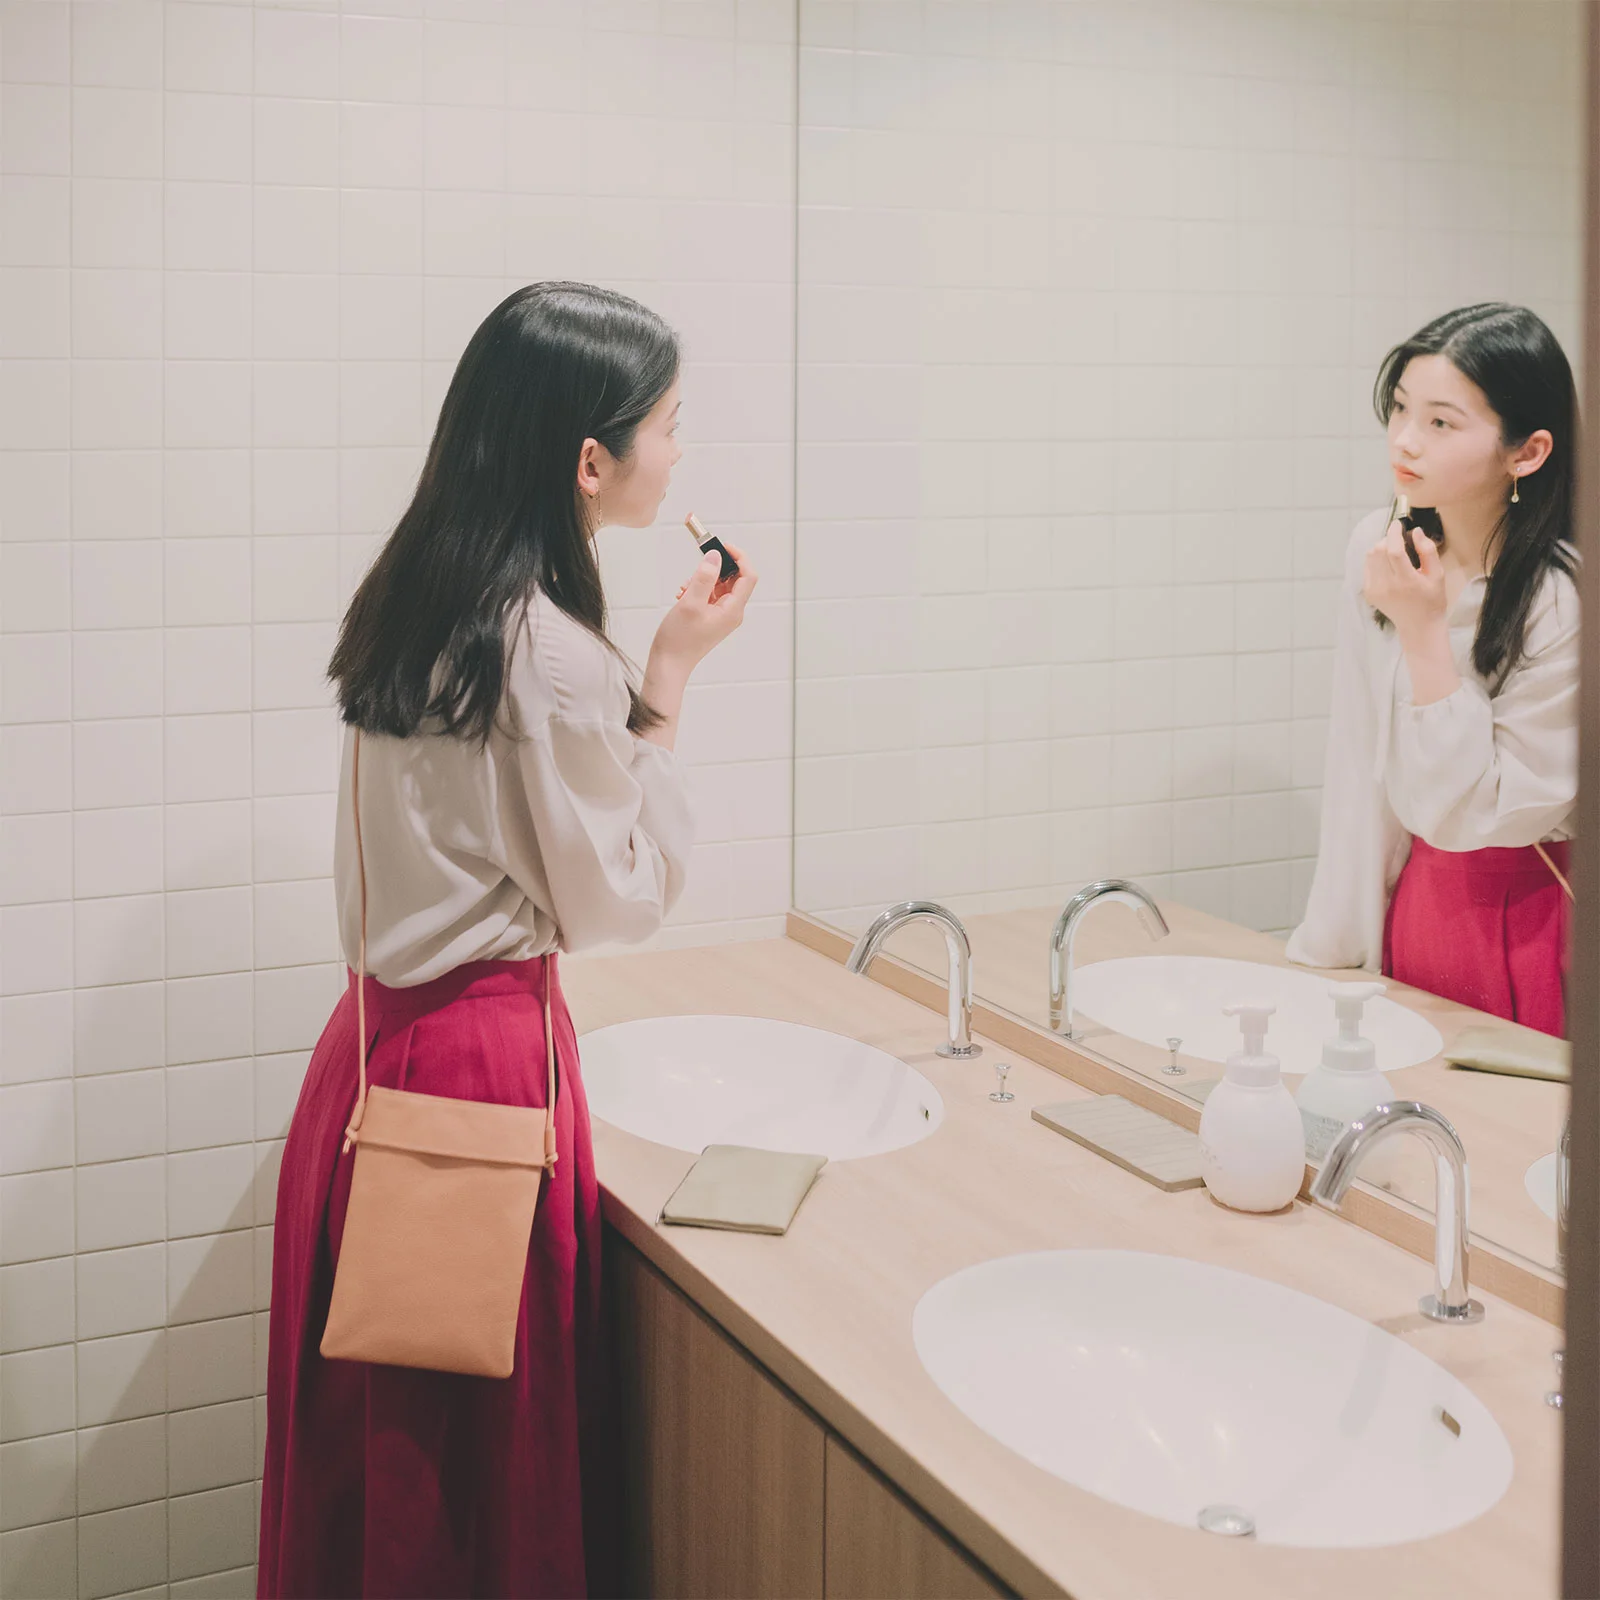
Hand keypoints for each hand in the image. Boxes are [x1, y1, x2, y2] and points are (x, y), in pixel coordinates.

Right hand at [652, 541, 758, 673]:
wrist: (669, 664)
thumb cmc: (679, 640)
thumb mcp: (690, 603)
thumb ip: (704, 577)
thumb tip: (715, 556)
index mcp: (733, 610)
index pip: (748, 576)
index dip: (738, 557)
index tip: (721, 546)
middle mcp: (732, 612)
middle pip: (733, 578)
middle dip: (714, 569)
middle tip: (696, 569)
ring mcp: (722, 615)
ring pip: (719, 585)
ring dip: (702, 580)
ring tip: (685, 589)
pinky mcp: (711, 617)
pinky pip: (710, 595)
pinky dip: (697, 590)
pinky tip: (683, 595)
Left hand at [1362, 519, 1446, 642]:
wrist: (1419, 626)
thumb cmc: (1432, 599)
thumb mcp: (1438, 575)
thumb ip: (1428, 551)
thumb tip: (1416, 531)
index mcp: (1406, 581)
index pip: (1394, 551)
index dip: (1394, 533)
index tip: (1397, 523)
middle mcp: (1386, 586)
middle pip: (1379, 551)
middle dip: (1388, 539)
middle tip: (1399, 540)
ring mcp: (1374, 590)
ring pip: (1370, 557)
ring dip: (1381, 548)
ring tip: (1394, 552)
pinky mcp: (1368, 593)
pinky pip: (1367, 567)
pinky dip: (1376, 560)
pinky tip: (1388, 564)